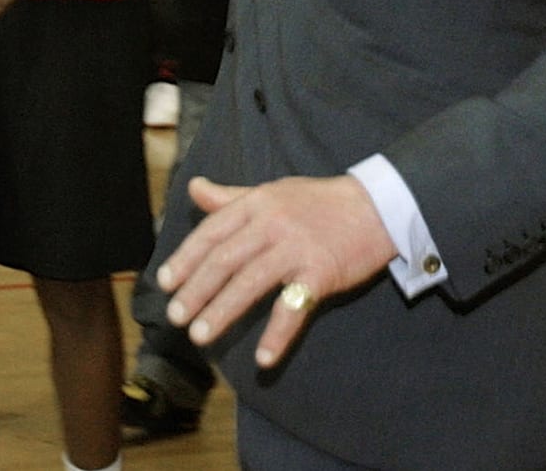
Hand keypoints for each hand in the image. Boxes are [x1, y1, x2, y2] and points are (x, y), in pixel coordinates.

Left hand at [155, 174, 399, 368]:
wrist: (380, 207)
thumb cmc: (321, 202)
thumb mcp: (274, 192)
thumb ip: (232, 196)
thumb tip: (194, 187)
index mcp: (258, 203)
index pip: (212, 231)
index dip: (186, 258)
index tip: (165, 283)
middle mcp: (273, 223)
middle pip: (225, 259)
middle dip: (196, 290)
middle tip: (175, 316)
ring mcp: (298, 248)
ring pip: (250, 283)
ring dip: (223, 311)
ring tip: (200, 336)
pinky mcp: (322, 272)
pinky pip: (294, 308)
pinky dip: (278, 335)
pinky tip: (263, 358)